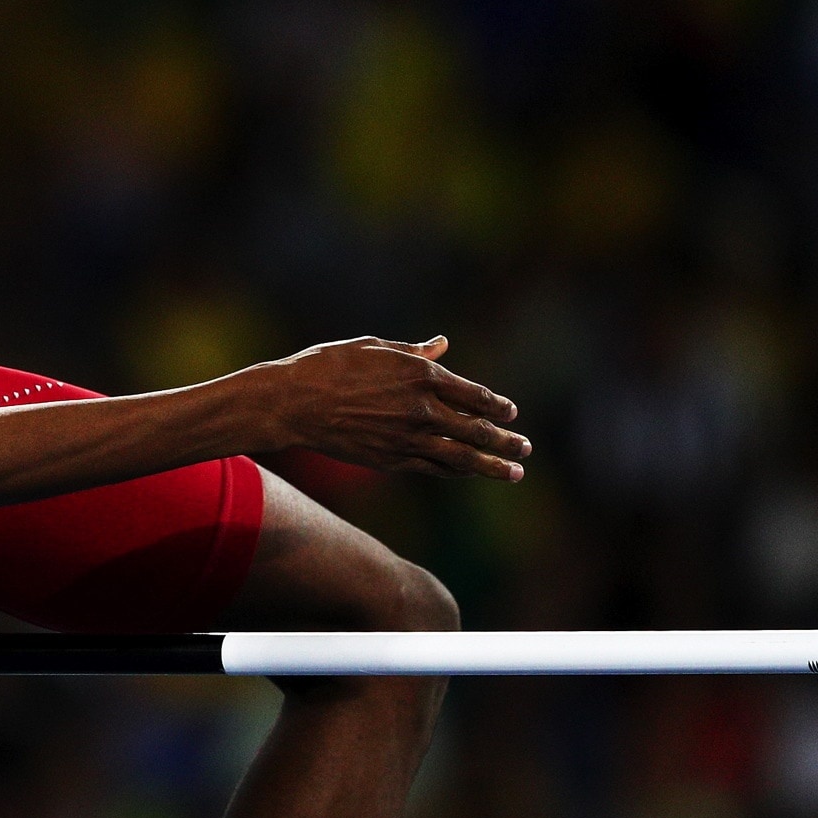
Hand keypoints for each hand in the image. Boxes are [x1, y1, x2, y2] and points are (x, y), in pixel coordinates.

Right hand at [255, 336, 529, 480]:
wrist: (292, 403)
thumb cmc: (328, 366)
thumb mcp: (374, 348)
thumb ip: (413, 351)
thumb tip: (442, 343)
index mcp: (421, 374)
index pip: (474, 395)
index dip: (497, 406)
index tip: (510, 413)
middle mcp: (421, 409)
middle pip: (476, 429)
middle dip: (505, 441)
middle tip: (525, 448)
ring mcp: (407, 438)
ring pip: (461, 457)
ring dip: (492, 466)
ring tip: (515, 474)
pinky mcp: (389, 460)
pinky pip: (433, 469)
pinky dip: (456, 472)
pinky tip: (470, 474)